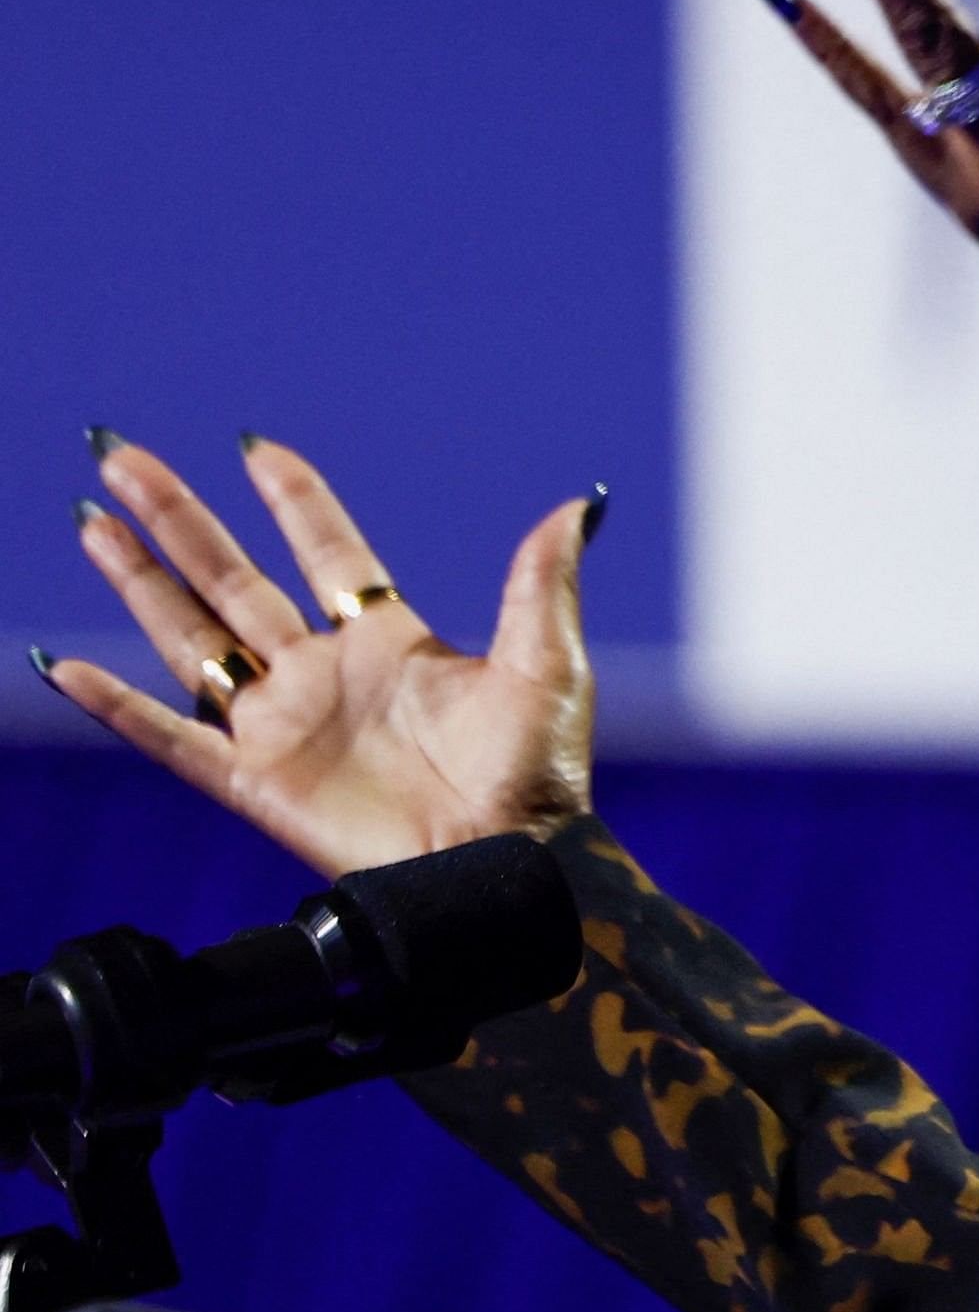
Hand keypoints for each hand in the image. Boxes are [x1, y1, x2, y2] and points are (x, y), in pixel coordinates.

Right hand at [35, 434, 599, 878]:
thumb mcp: (548, 663)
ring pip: (189, 636)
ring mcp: (283, 725)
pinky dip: (116, 705)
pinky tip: (67, 666)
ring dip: (138, 582)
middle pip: (232, 577)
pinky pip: (169, 736)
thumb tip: (577, 504)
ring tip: (92, 523)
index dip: (292, 499)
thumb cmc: (538, 777)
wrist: (508, 863)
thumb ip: (542, 581)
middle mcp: (324, 674)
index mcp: (392, 641)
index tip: (254, 448)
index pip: (328, 550)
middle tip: (124, 458)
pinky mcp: (254, 782)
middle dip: (178, 518)